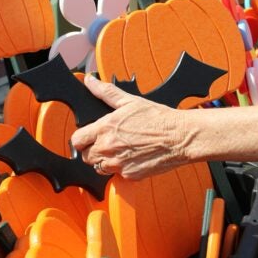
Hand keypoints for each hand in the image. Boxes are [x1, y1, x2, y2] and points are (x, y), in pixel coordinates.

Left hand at [70, 75, 188, 179]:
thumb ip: (106, 92)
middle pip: (86, 157)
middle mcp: (108, 147)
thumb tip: (90, 81)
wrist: (180, 137)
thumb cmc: (159, 118)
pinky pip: (117, 175)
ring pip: (99, 168)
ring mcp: (118, 163)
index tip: (87, 138)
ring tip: (122, 151)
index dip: (81, 139)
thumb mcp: (130, 101)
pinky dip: (122, 169)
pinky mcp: (129, 175)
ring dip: (106, 161)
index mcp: (105, 128)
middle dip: (93, 150)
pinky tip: (133, 158)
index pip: (77, 140)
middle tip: (108, 144)